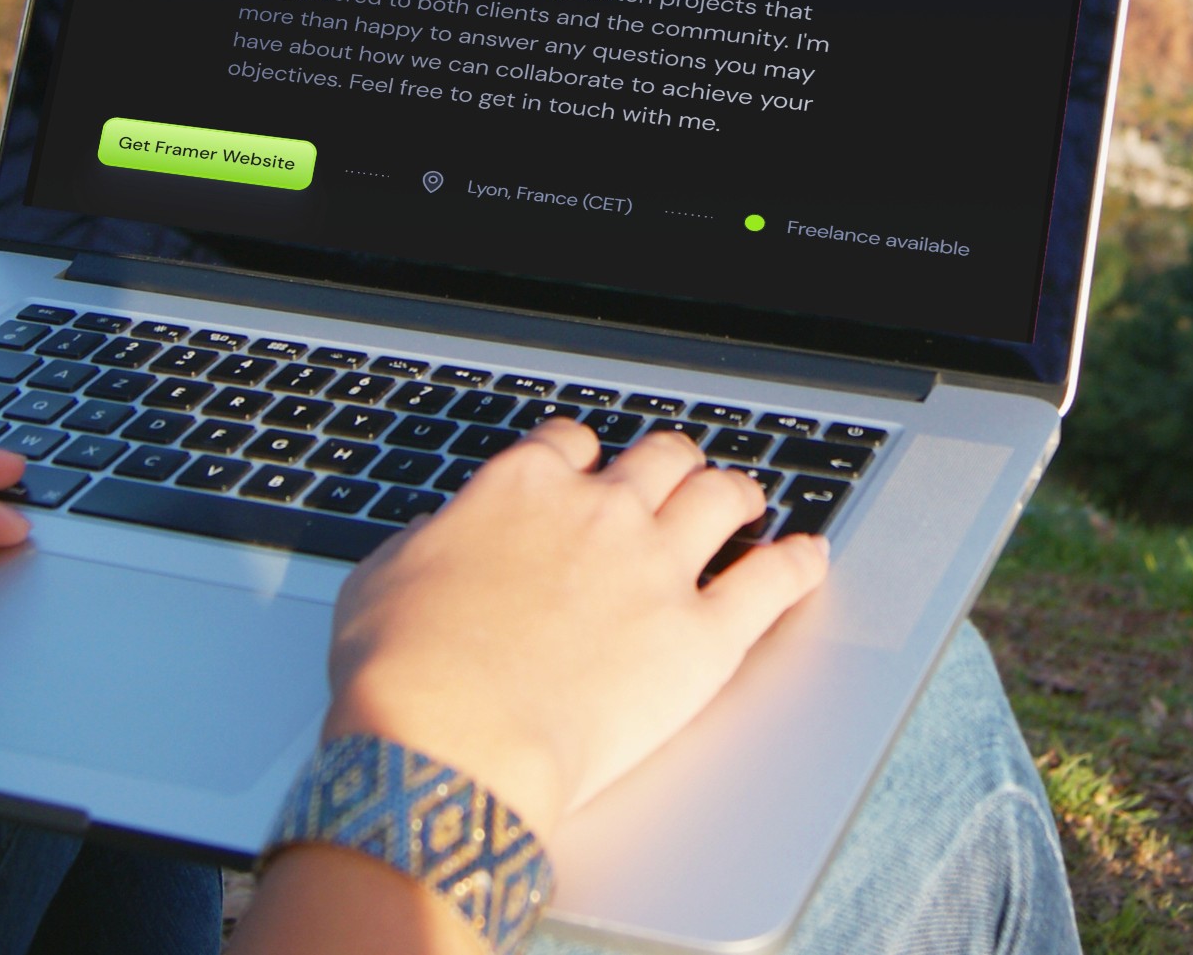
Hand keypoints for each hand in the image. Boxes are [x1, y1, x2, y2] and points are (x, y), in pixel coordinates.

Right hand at [238, 422, 827, 951]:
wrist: (449, 746)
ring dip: (738, 494)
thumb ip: (431, 542)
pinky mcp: (702, 636)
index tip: (587, 472)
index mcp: (523, 489)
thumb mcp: (382, 578)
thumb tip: (445, 542)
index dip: (582, 459)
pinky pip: (772, 581)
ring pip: (722, 496)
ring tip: (748, 502)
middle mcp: (600, 512)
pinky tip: (810, 558)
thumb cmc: (399, 674)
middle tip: (677, 482)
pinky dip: (798, 564)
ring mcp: (657, 568)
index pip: (570, 445)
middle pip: (660, 458)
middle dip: (670, 466)